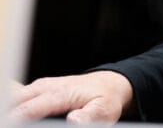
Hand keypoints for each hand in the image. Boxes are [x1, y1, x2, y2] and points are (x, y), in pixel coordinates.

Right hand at [10, 71, 133, 124]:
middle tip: (12, 122)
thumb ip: (90, 116)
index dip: (16, 119)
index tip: (12, 125)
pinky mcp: (36, 90)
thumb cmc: (105, 98)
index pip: (29, 109)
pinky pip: (16, 95)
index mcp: (60, 94)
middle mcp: (46, 87)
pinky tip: (14, 112)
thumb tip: (74, 120)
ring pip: (14, 96)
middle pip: (15, 100)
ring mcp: (39, 87)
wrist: (107, 84)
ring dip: (11, 107)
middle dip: (10, 113)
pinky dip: (13, 103)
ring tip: (13, 119)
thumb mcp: (105, 109)